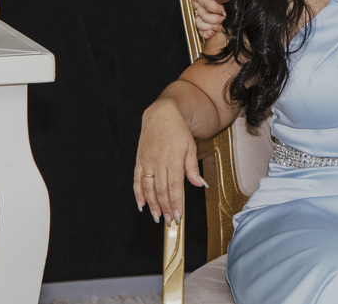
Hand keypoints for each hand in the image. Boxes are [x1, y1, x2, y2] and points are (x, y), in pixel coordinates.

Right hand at [133, 102, 206, 223]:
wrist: (160, 115)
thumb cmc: (178, 131)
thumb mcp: (190, 147)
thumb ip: (192, 168)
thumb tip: (200, 185)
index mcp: (173, 160)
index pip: (175, 187)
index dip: (176, 203)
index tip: (178, 216)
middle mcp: (158, 162)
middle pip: (161, 190)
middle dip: (166, 208)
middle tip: (170, 222)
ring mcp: (147, 162)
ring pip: (148, 188)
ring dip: (152, 204)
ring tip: (156, 217)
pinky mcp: (139, 161)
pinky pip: (137, 180)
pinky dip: (138, 194)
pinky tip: (141, 205)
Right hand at [190, 0, 231, 39]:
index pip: (205, 3)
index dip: (216, 8)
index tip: (225, 11)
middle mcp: (196, 3)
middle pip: (203, 15)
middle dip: (215, 19)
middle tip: (226, 20)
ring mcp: (198, 12)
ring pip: (200, 24)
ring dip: (212, 27)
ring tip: (222, 26)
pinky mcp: (202, 20)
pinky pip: (201, 30)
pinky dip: (206, 33)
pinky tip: (214, 32)